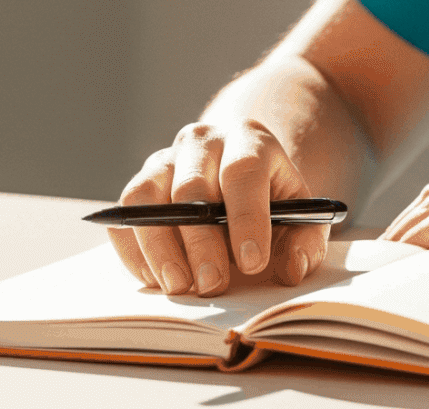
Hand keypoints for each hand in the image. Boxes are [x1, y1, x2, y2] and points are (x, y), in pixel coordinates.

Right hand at [108, 119, 330, 297]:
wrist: (242, 174)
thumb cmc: (273, 201)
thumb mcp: (302, 215)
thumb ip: (306, 242)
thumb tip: (290, 269)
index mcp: (250, 141)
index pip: (244, 171)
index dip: (247, 217)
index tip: (252, 263)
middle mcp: (202, 142)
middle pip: (191, 188)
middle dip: (201, 243)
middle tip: (212, 286)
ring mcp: (165, 160)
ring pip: (145, 196)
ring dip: (158, 247)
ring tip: (178, 286)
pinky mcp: (140, 184)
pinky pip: (123, 214)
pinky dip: (132, 250)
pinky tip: (154, 279)